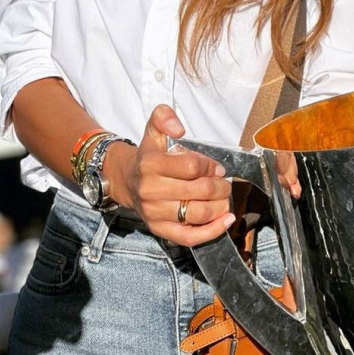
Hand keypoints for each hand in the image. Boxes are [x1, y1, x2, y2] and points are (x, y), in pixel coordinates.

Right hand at [105, 104, 235, 244]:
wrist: (127, 180)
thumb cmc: (148, 156)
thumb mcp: (153, 130)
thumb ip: (163, 117)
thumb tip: (179, 128)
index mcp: (151, 164)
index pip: (192, 167)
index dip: (211, 167)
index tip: (218, 168)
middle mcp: (151, 190)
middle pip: (199, 191)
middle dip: (219, 187)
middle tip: (225, 184)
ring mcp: (154, 213)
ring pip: (197, 214)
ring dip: (219, 206)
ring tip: (224, 199)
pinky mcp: (159, 230)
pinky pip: (189, 237)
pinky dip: (212, 231)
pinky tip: (226, 221)